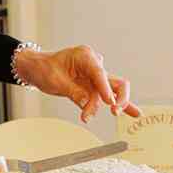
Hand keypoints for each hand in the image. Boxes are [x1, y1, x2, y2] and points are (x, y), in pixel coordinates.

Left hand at [15, 45, 140, 121]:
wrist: (37, 69)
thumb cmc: (45, 69)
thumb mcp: (56, 81)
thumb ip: (74, 92)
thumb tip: (87, 104)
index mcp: (85, 56)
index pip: (100, 73)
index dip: (106, 89)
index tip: (110, 103)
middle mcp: (95, 65)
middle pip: (116, 82)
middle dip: (118, 98)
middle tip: (113, 110)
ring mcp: (96, 77)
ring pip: (113, 93)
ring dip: (105, 107)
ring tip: (96, 117)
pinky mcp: (94, 87)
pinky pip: (107, 98)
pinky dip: (118, 105)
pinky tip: (134, 113)